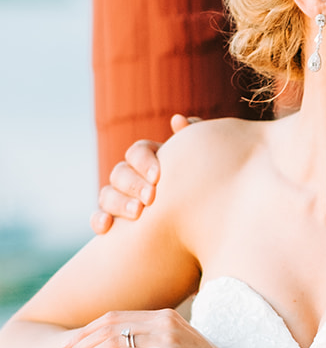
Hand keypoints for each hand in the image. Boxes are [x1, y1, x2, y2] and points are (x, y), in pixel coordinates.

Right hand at [91, 115, 199, 234]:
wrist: (204, 227)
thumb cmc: (202, 192)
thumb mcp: (201, 167)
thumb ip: (191, 141)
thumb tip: (177, 119)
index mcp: (151, 161)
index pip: (137, 152)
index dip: (144, 162)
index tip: (158, 177)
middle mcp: (132, 177)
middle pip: (119, 172)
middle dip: (132, 184)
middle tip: (150, 198)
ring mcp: (121, 199)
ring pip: (107, 194)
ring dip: (118, 202)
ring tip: (137, 213)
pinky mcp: (115, 222)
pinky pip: (98, 218)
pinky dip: (98, 220)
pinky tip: (106, 226)